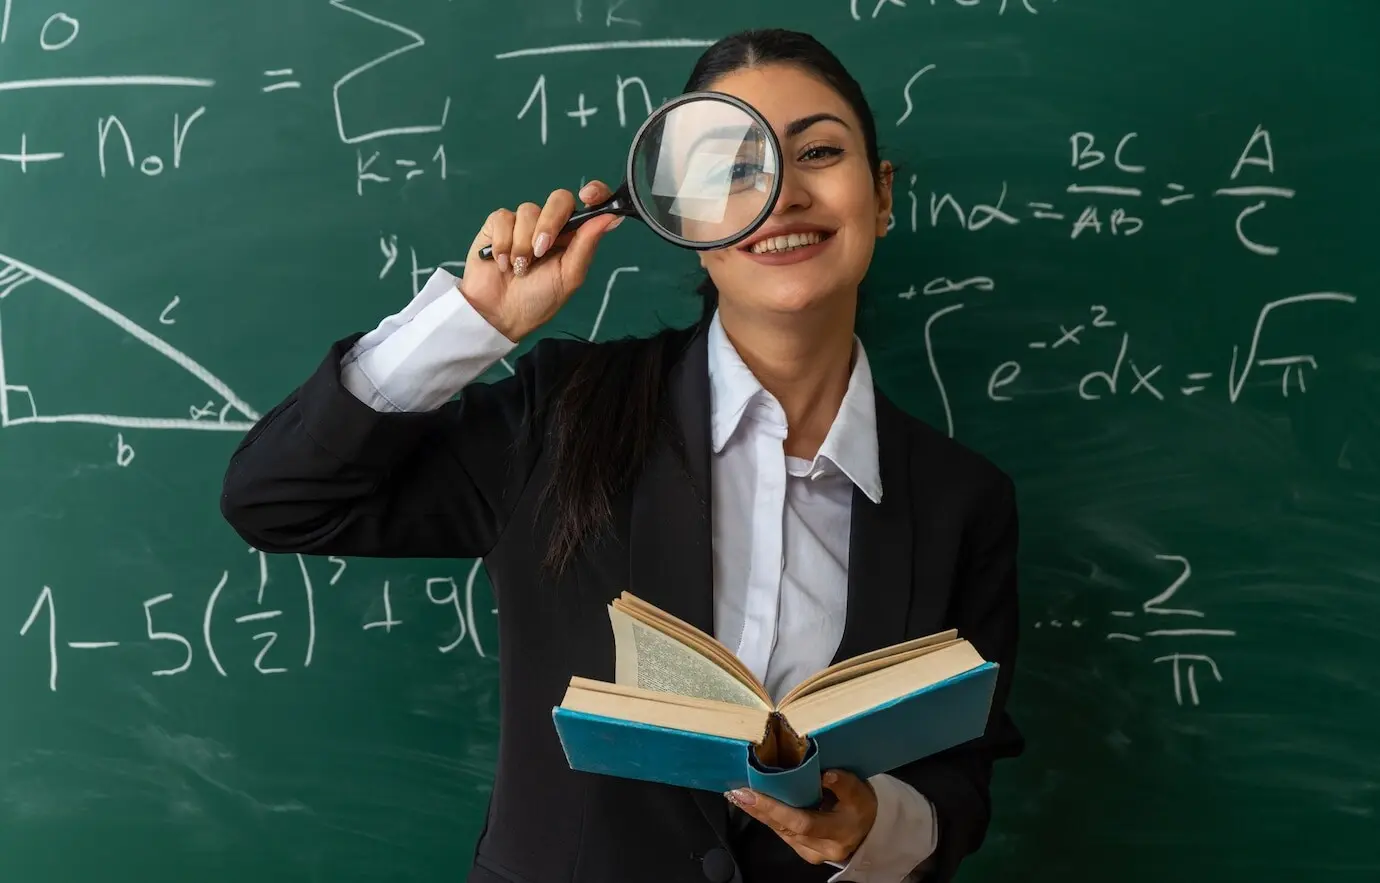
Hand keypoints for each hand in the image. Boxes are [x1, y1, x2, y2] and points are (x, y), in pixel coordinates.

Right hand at [459, 179, 621, 341]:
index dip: (594, 192)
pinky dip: (503, 243)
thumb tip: (611, 216)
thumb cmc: (539, 300)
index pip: (590, 204)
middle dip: (550, 223)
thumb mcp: (569, 276)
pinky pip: (503, 218)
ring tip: (519, 268)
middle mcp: (551, 226)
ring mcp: (524, 224)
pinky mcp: (498, 225)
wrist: (500, 315)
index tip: (588, 196)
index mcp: (573, 237)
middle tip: (541, 250)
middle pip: (559, 199)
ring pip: (528, 210)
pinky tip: (502, 263)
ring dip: (523, 244)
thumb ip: (586, 245)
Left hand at [726, 770, 878, 864]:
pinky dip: (766, 816)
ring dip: (757, 812)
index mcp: (838, 832)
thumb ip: (844, 783)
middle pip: (784, 827)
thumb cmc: (862, 807)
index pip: (801, 822)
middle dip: (758, 808)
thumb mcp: (860, 792)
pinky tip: (751, 803)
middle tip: (736, 791)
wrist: (868, 830)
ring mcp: (810, 852)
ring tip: (738, 793)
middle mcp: (822, 848)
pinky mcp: (802, 850)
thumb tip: (825, 774)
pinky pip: (781, 831)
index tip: (751, 793)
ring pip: (779, 830)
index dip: (774, 808)